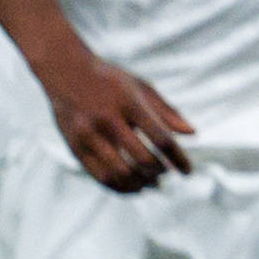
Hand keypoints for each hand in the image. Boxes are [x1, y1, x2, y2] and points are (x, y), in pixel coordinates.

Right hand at [46, 46, 194, 191]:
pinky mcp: (74, 147)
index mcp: (131, 104)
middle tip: (167, 174)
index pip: (161, 139)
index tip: (188, 171)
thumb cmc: (111, 80)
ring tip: (151, 184)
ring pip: (120, 173)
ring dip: (140, 184)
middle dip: (159, 172)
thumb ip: (167, 112)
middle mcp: (109, 121)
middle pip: (142, 159)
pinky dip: (119, 187)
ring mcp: (89, 136)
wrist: (66, 72)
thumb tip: (192, 133)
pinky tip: (132, 186)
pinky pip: (99, 176)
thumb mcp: (143, 88)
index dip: (178, 159)